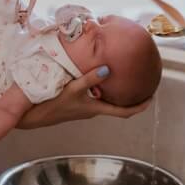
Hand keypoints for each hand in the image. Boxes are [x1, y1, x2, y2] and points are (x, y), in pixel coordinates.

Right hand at [18, 66, 150, 129]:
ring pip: (106, 99)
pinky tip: (98, 74)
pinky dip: (101, 86)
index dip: (140, 106)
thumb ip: (89, 79)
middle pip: (118, 105)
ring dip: (115, 91)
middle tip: (141, 83)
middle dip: (131, 96)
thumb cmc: (52, 104)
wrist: (32, 115)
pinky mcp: (76, 102)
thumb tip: (107, 69)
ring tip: (122, 76)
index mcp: (96, 108)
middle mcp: (93, 109)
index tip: (152, 97)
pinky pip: (94, 94)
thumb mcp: (72, 90)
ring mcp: (85, 107)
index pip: (125, 111)